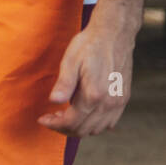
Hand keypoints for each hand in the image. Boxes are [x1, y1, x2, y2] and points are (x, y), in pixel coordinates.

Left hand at [37, 5, 135, 136]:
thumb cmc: (89, 45)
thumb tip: (53, 101)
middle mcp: (109, 102)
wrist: (114, 35)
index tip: (42, 119)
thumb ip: (64, 84)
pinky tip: (83, 114)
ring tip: (64, 116)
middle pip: (84, 129)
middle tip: (50, 118)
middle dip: (63, 128)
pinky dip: (94, 125)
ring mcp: (118, 102)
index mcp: (93, 94)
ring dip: (79, 128)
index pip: (71, 122)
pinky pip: (109, 122)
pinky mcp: (123, 98)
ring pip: (97, 129)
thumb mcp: (70, 61)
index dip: (54, 124)